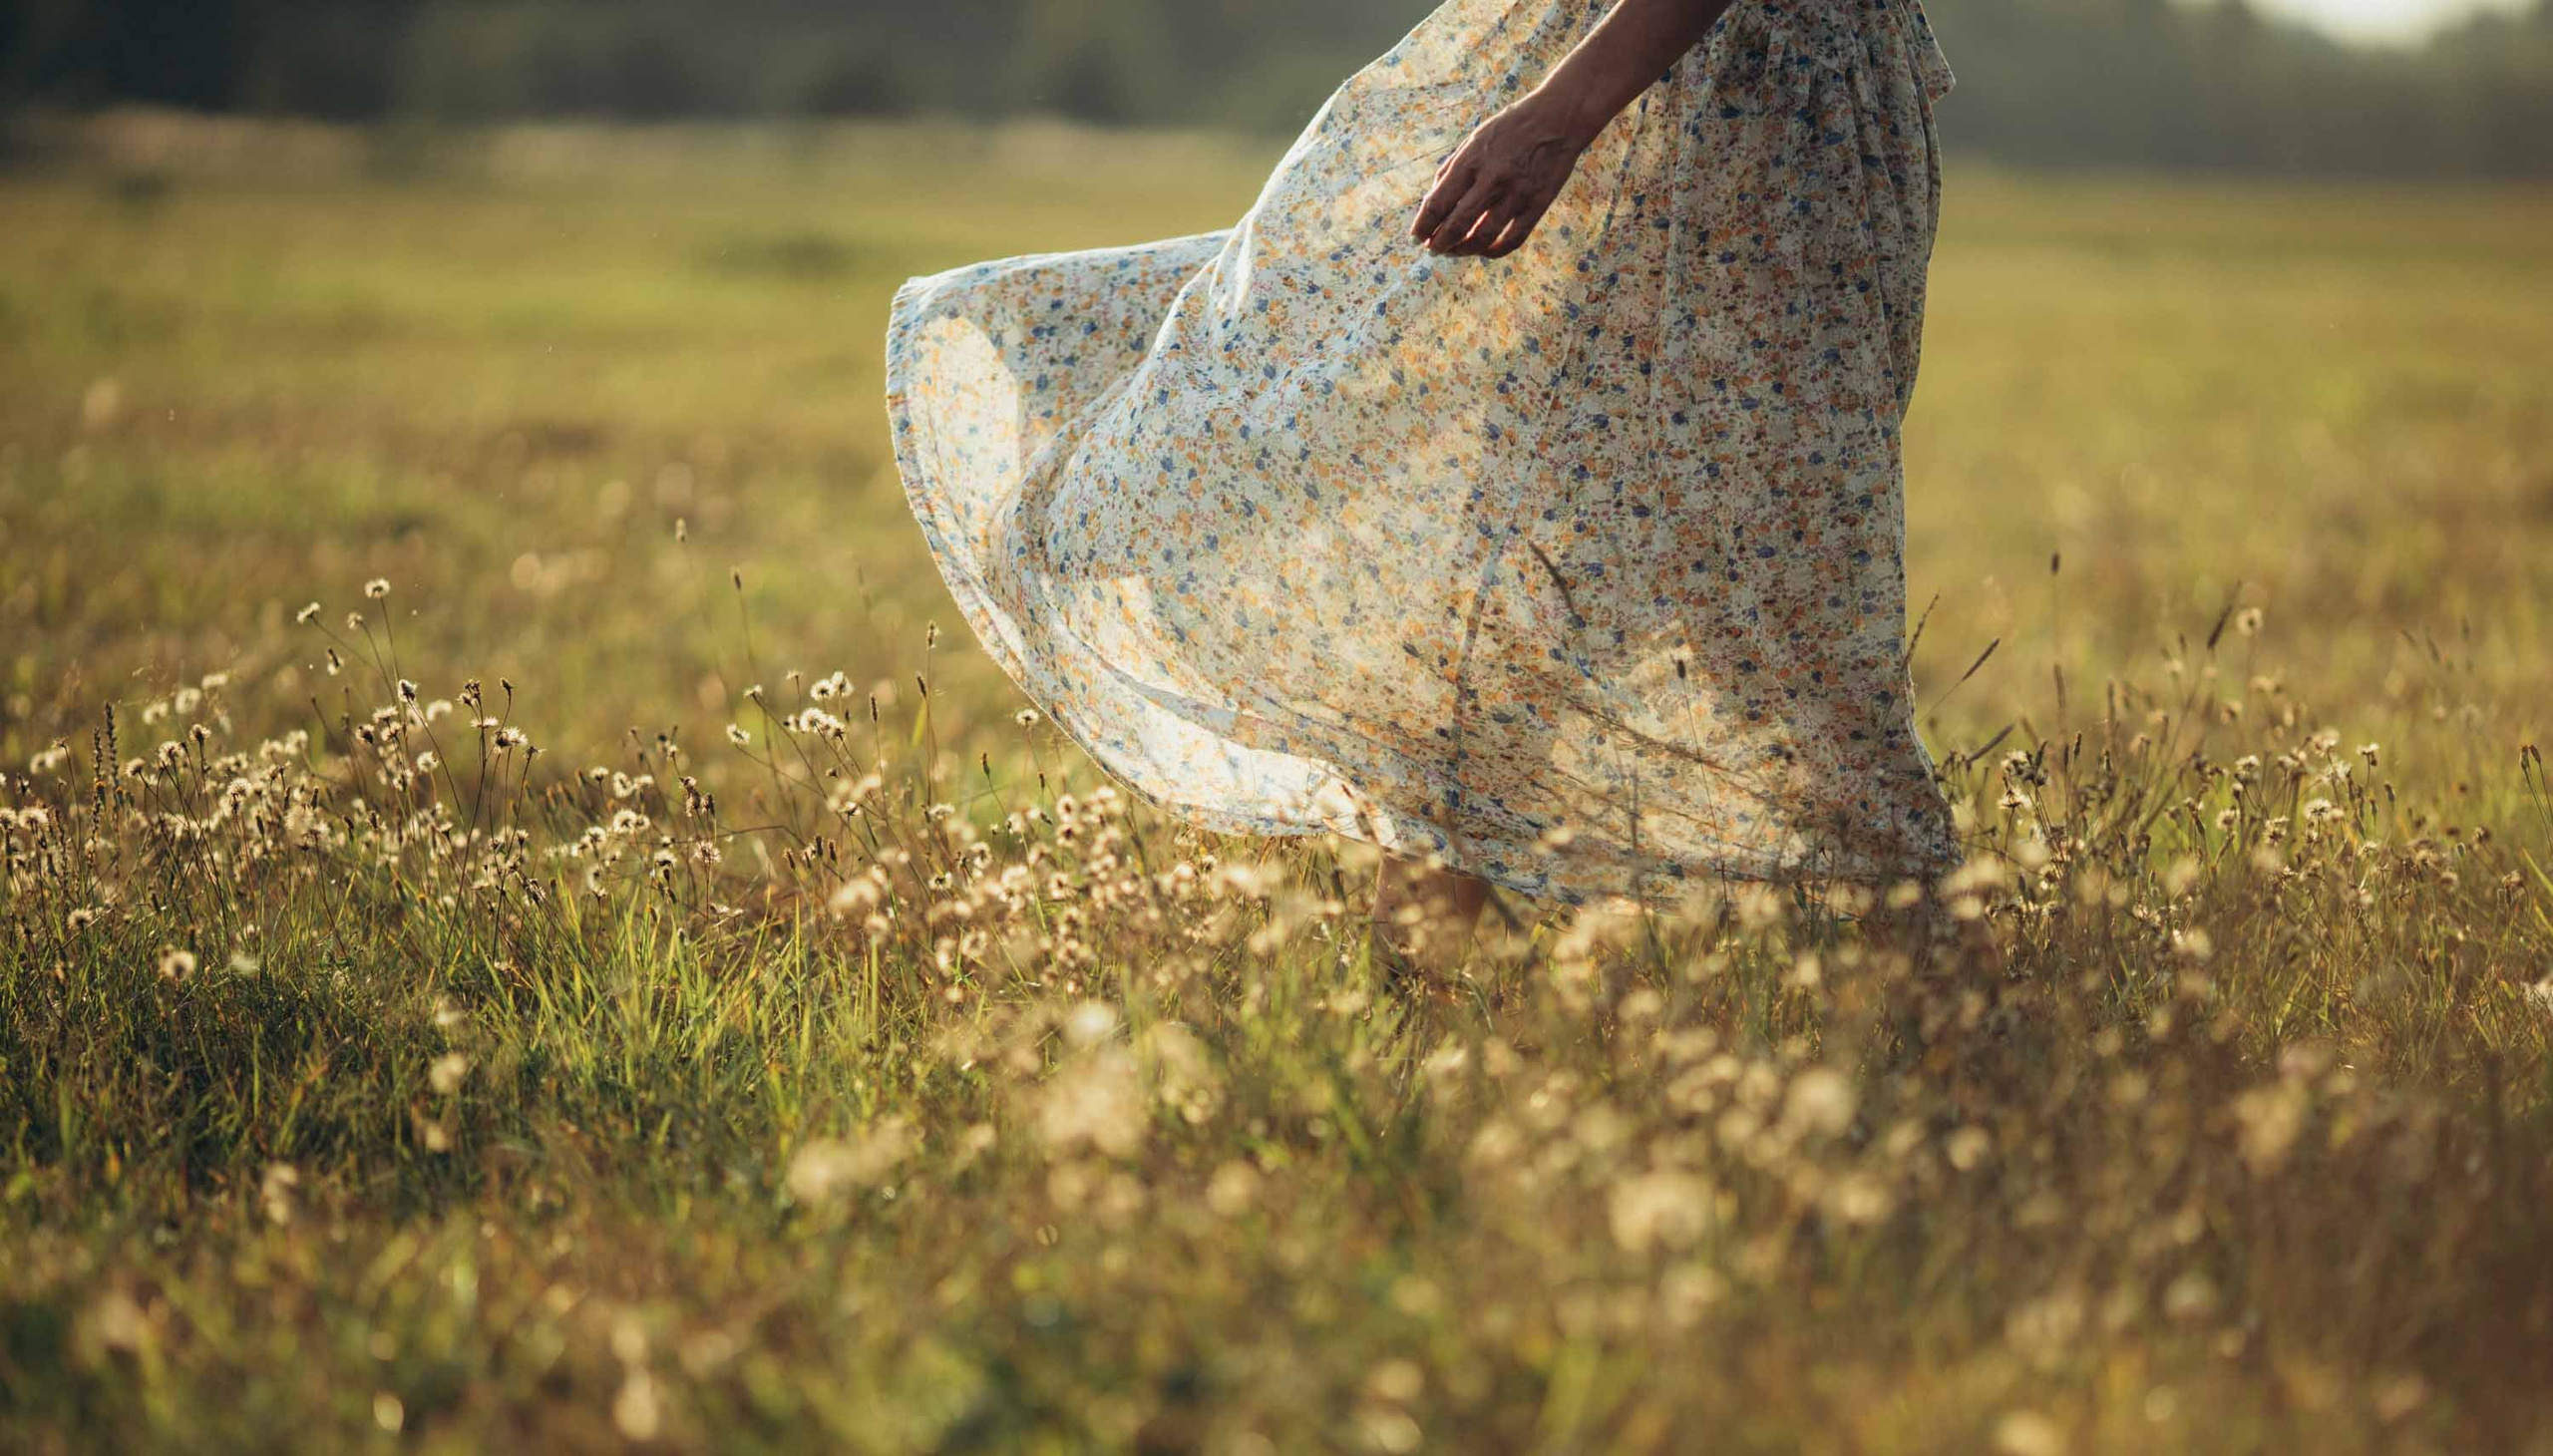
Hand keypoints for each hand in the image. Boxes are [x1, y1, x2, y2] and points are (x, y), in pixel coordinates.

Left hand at [1409, 93, 1594, 258]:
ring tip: (1454, 251)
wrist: (1557, 118)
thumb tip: (1431, 203)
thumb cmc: (1510, 128)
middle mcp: (1493, 178)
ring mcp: (1517, 193)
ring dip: (1463, 250)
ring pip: (1483, 237)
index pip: (1438, 202)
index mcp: (1471, 159)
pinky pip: (1512, 239)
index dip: (1423, 225)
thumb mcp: (1475, 138)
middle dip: (1439, 243)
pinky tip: (1483, 251)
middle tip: (1433, 249)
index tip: (1416, 237)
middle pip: (1457, 224)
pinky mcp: (1538, 204)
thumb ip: (1452, 169)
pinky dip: (1494, 251)